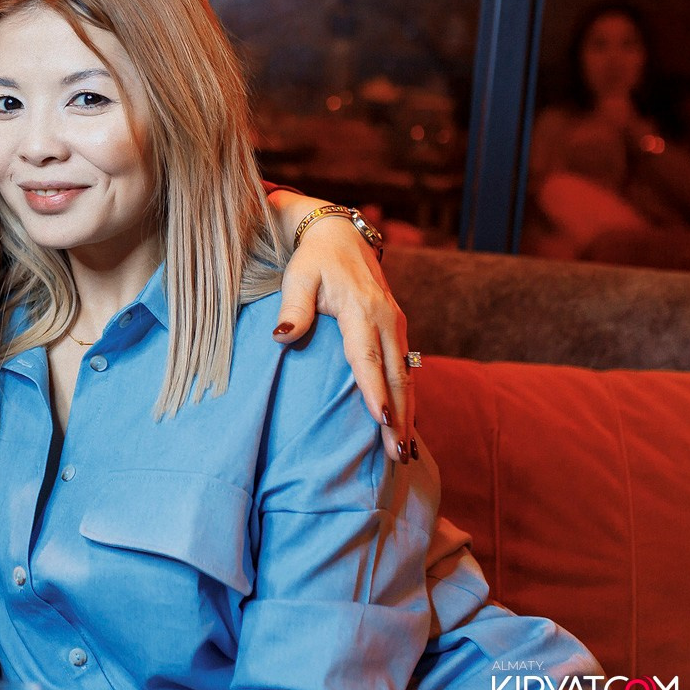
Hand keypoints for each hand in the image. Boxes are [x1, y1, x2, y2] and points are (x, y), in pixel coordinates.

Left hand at [272, 214, 414, 463]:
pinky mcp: (397, 330)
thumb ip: (293, 308)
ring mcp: (396, 325)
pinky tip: (405, 423)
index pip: (368, 357)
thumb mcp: (297, 277)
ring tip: (405, 450)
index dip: (374, 390)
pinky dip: (407, 397)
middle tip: (399, 453)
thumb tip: (281, 338)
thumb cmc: (313, 260)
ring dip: (408, 412)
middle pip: (395, 375)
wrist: (340, 236)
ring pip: (406, 375)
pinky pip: (405, 368)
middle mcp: (386, 320)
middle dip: (399, 416)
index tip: (381, 420)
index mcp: (361, 309)